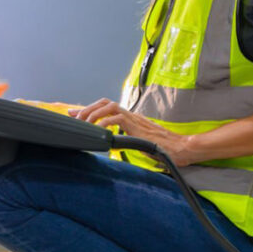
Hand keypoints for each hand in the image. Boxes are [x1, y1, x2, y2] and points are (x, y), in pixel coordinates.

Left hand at [68, 98, 193, 166]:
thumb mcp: (136, 141)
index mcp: (128, 117)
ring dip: (93, 113)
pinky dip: (105, 123)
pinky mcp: (136, 125)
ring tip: (84, 124)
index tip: (73, 114)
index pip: (105, 107)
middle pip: (104, 102)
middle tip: (75, 119)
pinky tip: (100, 131)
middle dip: (87, 108)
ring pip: (108, 106)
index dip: (88, 109)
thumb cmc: (160, 147)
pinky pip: (117, 119)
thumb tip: (110, 142)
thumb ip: (123, 138)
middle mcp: (129, 114)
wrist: (178, 148)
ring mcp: (133, 118)